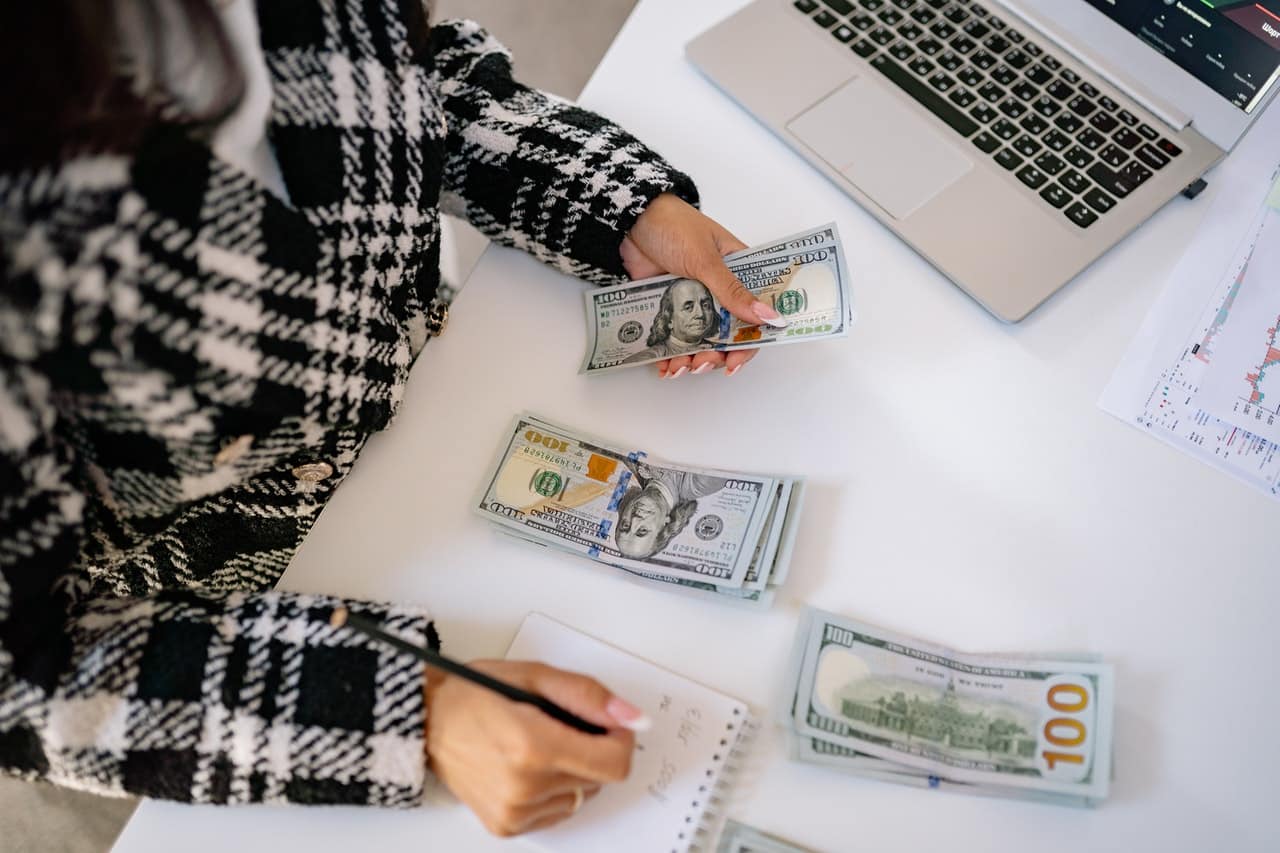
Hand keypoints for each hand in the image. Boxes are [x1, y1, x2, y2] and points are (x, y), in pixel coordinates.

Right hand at [424, 660, 644, 836]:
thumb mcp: (534, 676)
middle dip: (591, 748)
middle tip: (558, 724)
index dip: (620, 740)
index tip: (608, 724)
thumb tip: (633, 717)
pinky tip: (528, 766)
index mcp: (533, 747)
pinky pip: (558, 811)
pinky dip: (553, 789)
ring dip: (572, 770)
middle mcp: (524, 787)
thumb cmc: (473, 692)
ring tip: (537, 744)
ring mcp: (514, 811)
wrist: (425, 720)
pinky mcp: (506, 825)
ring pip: (581, 795)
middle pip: (599, 778)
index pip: (614, 763)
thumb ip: (588, 696)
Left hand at [622, 193, 784, 378]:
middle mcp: (718, 289)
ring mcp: (692, 299)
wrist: (630, 219)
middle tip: (703, 363)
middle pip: (726, 334)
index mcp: (737, 271)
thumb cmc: (673, 225)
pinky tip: (665, 367)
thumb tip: (769, 317)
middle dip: (716, 355)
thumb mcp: (706, 260)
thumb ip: (733, 292)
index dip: (750, 339)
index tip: (737, 360)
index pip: (755, 312)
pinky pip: (674, 337)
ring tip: (680, 368)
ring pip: (699, 340)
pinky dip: (671, 355)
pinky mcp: (669, 306)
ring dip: (693, 359)